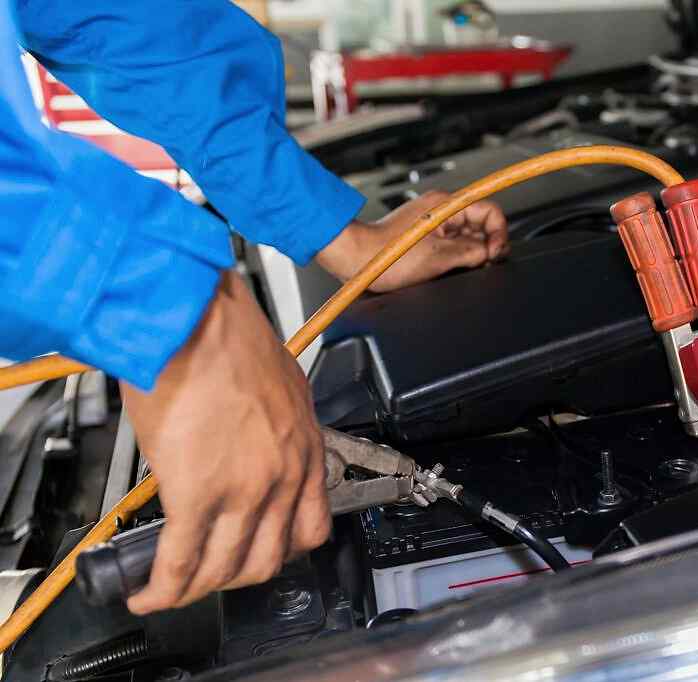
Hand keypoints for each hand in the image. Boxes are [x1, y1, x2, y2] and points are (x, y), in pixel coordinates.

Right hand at [121, 271, 329, 614]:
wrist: (192, 317)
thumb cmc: (224, 336)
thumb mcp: (275, 385)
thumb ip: (270, 428)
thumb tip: (247, 447)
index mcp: (304, 445)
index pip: (311, 527)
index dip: (281, 550)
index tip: (259, 552)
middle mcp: (284, 472)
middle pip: (269, 558)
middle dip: (236, 576)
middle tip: (210, 575)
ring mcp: (246, 488)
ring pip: (227, 569)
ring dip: (197, 590)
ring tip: (172, 590)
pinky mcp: (199, 492)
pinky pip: (181, 561)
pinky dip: (163, 587)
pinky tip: (149, 590)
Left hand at [316, 191, 508, 291]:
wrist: (357, 259)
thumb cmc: (386, 256)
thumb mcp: (438, 257)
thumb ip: (472, 252)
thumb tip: (490, 252)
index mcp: (446, 205)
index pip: (491, 211)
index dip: (499, 234)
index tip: (494, 255)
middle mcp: (441, 209)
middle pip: (481, 224)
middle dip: (486, 245)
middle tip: (481, 264)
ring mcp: (433, 222)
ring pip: (468, 236)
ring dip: (470, 252)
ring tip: (458, 266)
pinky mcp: (426, 235)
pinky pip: (452, 243)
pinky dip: (456, 255)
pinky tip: (448, 267)